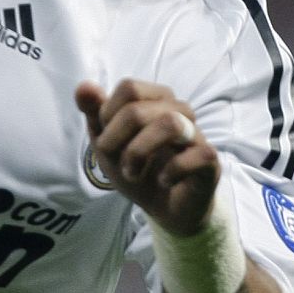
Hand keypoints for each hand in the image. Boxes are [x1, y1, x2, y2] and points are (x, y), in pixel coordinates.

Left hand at [76, 79, 218, 236]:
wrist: (164, 206)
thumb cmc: (137, 167)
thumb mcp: (107, 142)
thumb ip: (94, 113)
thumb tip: (83, 86)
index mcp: (154, 99)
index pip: (129, 88)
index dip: (108, 115)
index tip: (106, 141)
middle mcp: (178, 109)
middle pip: (139, 108)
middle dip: (116, 139)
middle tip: (117, 163)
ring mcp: (197, 133)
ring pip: (170, 124)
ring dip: (140, 152)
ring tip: (132, 173)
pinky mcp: (210, 158)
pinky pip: (195, 154)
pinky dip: (171, 172)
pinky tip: (163, 181)